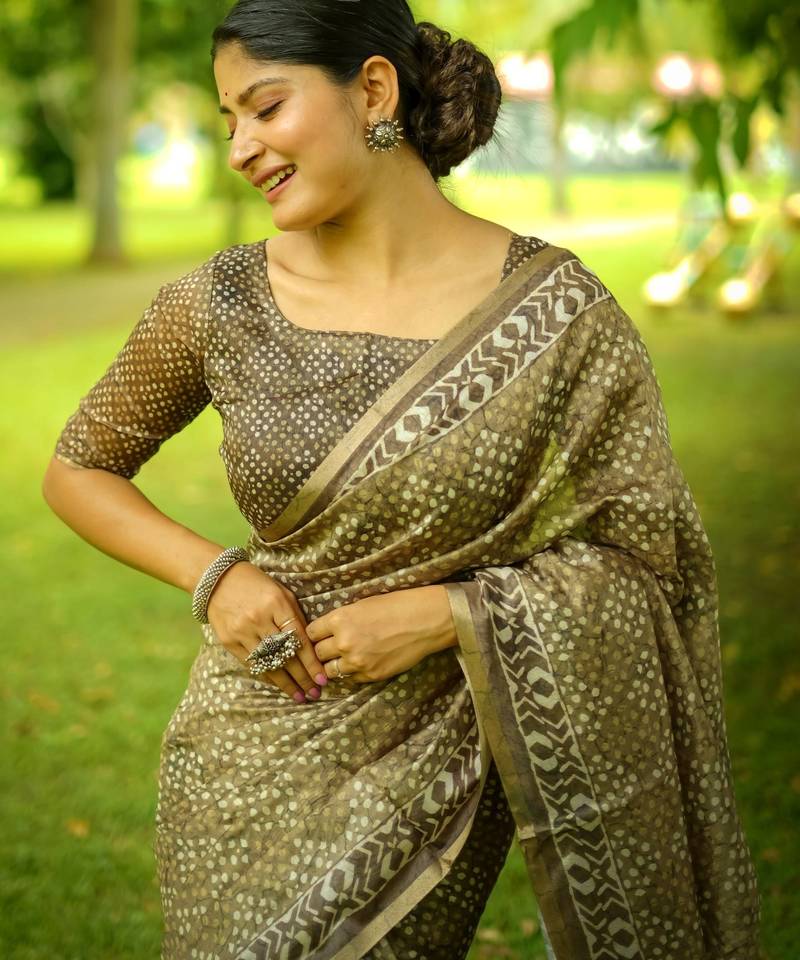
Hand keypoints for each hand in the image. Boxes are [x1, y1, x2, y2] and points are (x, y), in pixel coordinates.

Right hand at [206, 562, 327, 702]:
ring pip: (268, 664)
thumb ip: (295, 617)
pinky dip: (267, 675)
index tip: (321, 678)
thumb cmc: (257, 584)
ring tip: (300, 695)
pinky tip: (279, 684)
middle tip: (314, 693)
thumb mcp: (281, 593)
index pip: (298, 639)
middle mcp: (259, 619)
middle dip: (302, 678)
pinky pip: (252, 664)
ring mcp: (242, 632)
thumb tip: (310, 645)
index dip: (311, 662)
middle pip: (285, 656)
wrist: (218, 580)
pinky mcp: (229, 641)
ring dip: (286, 683)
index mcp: (277, 604)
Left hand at [306, 585, 457, 682]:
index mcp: (339, 620)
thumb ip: (341, 620)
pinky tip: (361, 662)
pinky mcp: (370, 675)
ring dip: (334, 665)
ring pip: (330, 671)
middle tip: (332, 647)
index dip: (315, 634)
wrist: (424, 621)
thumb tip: (327, 631)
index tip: (320, 635)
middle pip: (318, 654)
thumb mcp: (361, 605)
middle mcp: (344, 642)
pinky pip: (350, 679)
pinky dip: (351, 672)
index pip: (310, 633)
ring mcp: (357, 661)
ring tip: (344, 658)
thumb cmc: (395, 606)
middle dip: (323, 651)